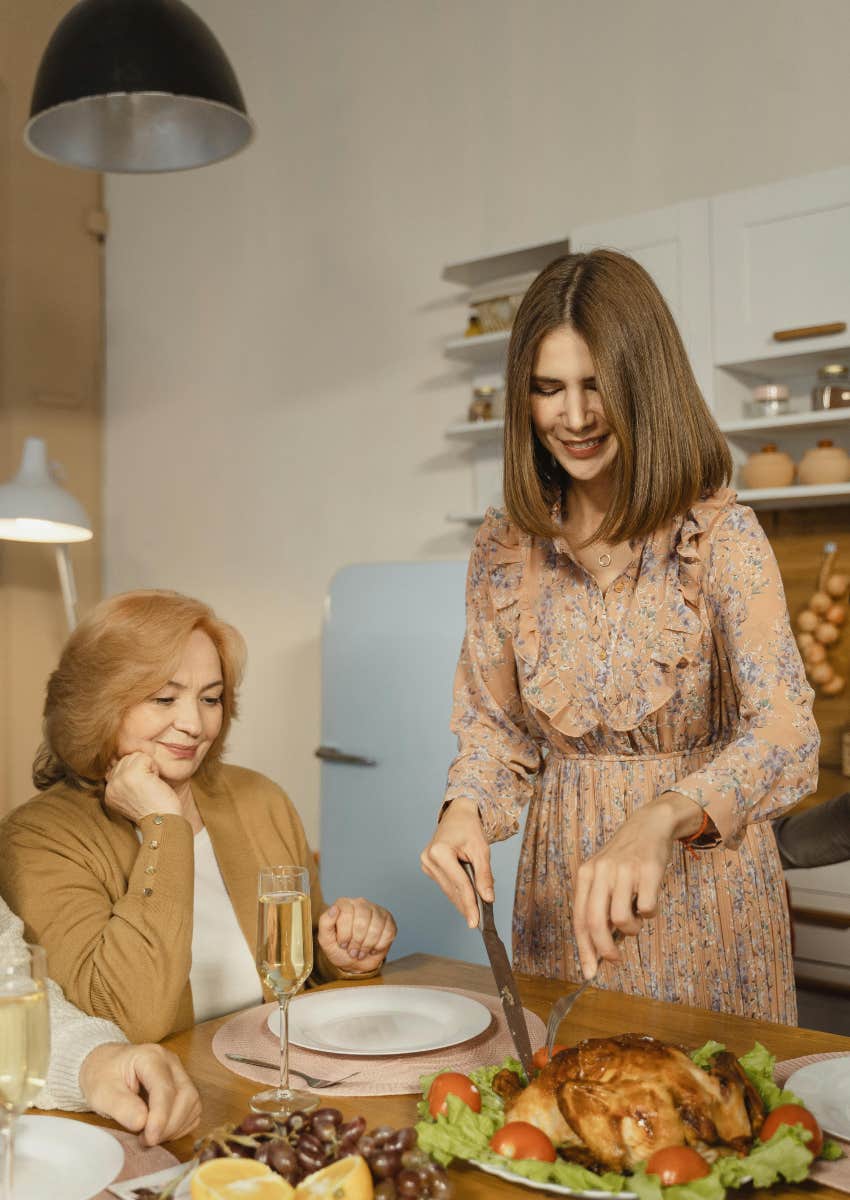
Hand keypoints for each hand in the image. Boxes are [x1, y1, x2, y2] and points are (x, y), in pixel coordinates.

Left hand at [78, 1042, 200, 1144]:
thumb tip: (142, 1123)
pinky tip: (160, 1131)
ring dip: (175, 1127)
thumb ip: (121, 1106)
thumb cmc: (102, 1076)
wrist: (104, 1066)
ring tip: (149, 1136)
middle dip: (169, 1124)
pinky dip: (180, 1126)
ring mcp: (179, 1074)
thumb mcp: (101, 1092)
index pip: (165, 1088)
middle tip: (146, 1140)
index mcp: (150, 1057)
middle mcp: (171, 1063)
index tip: (149, 1139)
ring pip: (192, 1103)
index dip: (160, 1117)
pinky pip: (192, 1111)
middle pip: (186, 1095)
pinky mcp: (182, 1088)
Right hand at [104, 752, 182, 824]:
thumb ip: (126, 782)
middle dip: (142, 769)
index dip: (137, 774)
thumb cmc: (155, 810)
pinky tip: (155, 782)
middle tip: (149, 788)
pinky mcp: (132, 774)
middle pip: (127, 759)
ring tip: (151, 785)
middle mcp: (111, 786)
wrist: (163, 823)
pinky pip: (145, 757)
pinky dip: (154, 767)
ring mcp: (120, 780)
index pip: (120, 767)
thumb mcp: (133, 797)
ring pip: (135, 756)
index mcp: (109, 793)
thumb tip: (130, 759)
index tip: (143, 790)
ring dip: (148, 768)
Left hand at [318, 898, 396, 972]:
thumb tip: (334, 909)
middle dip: (357, 942)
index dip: (345, 934)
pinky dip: (379, 946)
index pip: (347, 913)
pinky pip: (388, 933)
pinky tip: (373, 947)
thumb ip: (325, 923)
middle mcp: (361, 903)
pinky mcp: (388, 920)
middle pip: (362, 922)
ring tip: (362, 951)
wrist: (354, 962)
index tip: (343, 944)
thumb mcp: (326, 940)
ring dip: (368, 946)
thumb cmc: (339, 949)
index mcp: (344, 904)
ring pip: (376, 928)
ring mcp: (376, 910)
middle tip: (353, 951)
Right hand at [419, 796, 492, 927]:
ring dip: (462, 901)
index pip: (459, 883)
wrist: (458, 815)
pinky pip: (445, 885)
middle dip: (467, 905)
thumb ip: (484, 875)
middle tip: (479, 922)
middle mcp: (428, 859)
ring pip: (448, 890)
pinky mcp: (428, 867)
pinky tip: (467, 901)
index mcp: (439, 851)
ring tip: (475, 914)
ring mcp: (426, 864)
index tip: (476, 922)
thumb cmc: (469, 828)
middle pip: (452, 889)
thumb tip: (487, 898)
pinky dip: (457, 892)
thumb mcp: (481, 849)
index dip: (469, 904)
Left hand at [572, 793, 702, 978]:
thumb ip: (599, 906)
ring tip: (637, 917)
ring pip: (622, 919)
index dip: (584, 949)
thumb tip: (600, 949)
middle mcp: (601, 872)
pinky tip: (649, 899)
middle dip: (604, 950)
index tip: (589, 972)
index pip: (579, 919)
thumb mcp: (604, 876)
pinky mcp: (647, 870)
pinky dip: (649, 913)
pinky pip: (647, 909)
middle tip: (615, 960)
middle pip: (596, 923)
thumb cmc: (625, 859)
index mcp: (586, 875)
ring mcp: (624, 870)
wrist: (649, 825)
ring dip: (632, 929)